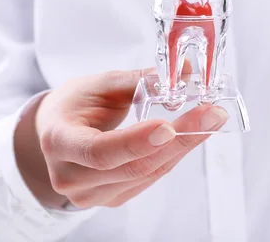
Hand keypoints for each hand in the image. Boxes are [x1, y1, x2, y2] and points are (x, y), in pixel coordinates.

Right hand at [14, 65, 228, 208]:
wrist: (57, 131)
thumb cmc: (74, 105)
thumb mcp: (99, 84)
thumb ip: (139, 79)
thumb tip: (183, 71)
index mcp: (59, 141)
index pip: (99, 151)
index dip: (135, 142)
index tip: (168, 127)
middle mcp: (71, 177)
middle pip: (132, 166)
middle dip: (178, 140)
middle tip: (211, 115)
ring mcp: (92, 194)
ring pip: (147, 174)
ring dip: (183, 146)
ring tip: (210, 120)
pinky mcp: (112, 198)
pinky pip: (149, 178)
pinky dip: (173, 155)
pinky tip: (191, 135)